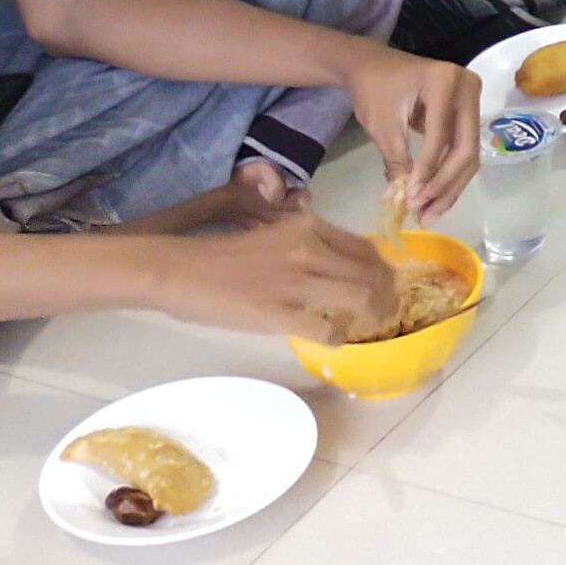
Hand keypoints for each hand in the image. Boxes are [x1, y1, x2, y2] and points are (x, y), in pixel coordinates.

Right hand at [153, 208, 404, 339]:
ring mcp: (295, 282)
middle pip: (370, 272)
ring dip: (372, 313)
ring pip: (359, 297)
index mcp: (307, 226)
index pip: (364, 247)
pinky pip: (326, 328)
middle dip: (387, 294)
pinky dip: (337, 335)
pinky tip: (333, 338)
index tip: (384, 283)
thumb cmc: (219, 253)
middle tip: (388, 310)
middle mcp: (309, 249)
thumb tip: (332, 258)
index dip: (381, 269)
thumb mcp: (271, 231)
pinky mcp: (279, 314)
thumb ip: (304, 240)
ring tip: (371, 325)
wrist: (177, 271)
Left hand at [343, 45, 484, 224]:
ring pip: (468, 155)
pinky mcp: (468, 114)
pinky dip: (447, 175)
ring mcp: (472, 100)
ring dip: (449, 187)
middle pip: (465, 148)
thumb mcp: (382, 125)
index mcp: (445, 81)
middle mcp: (468, 88)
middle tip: (424, 214)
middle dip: (444, 185)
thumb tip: (403, 200)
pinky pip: (462, 150)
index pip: (441, 135)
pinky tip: (433, 199)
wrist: (372, 67)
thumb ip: (397, 160)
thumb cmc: (374, 89)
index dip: (427, 170)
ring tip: (428, 214)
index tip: (410, 199)